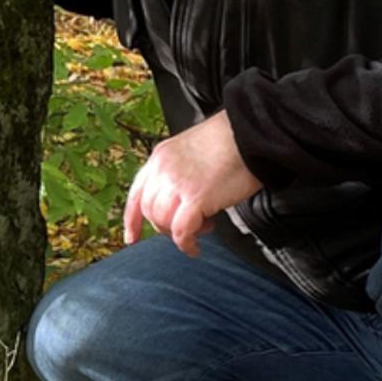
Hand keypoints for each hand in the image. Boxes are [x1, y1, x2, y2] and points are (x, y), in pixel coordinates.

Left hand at [123, 111, 261, 256]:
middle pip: (149, 211)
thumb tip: (181, 200)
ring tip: (201, 227)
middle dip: (164, 227)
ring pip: (162, 222)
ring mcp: (177, 183)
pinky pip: (182, 231)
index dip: (132, 219)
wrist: (250, 132)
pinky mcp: (196, 197)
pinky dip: (187, 244)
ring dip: (179, 233)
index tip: (132, 237)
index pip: (137, 193)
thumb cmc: (232, 141)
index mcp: (160, 157)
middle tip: (186, 229)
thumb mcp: (192, 150)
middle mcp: (163, 170)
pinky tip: (195, 248)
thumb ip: (180, 172)